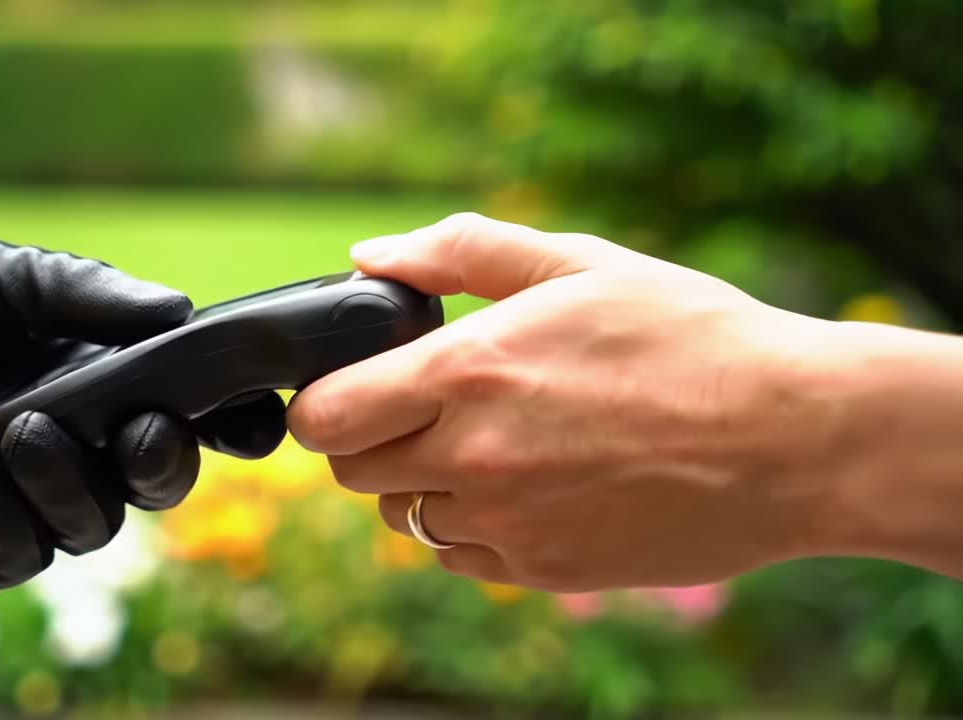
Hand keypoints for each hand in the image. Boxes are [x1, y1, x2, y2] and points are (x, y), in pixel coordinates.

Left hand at [0, 240, 285, 592]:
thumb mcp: (0, 277)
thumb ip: (87, 291)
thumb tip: (181, 311)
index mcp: (108, 385)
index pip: (198, 414)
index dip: (236, 419)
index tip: (251, 407)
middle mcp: (85, 449)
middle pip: (162, 478)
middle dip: (166, 458)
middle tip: (142, 426)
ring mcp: (33, 502)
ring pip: (97, 523)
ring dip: (72, 478)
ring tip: (23, 425)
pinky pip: (20, 547)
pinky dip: (5, 505)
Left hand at [287, 213, 850, 591]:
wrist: (792, 438)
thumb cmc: (691, 339)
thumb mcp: (578, 264)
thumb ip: (459, 252)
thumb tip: (370, 256)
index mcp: (468, 373)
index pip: (325, 416)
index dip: (324, 400)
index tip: (352, 384)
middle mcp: (472, 457)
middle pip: (351, 472)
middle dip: (368, 438)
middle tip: (422, 407)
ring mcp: (505, 523)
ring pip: (402, 519)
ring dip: (421, 484)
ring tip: (489, 444)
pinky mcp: (541, 571)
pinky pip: (461, 555)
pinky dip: (471, 525)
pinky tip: (528, 486)